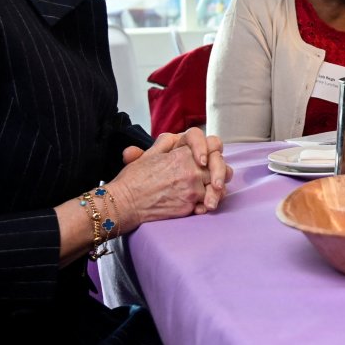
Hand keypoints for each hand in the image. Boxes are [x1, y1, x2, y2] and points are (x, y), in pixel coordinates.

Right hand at [110, 131, 231, 229]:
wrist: (124, 203)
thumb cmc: (134, 179)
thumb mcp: (150, 153)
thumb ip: (167, 142)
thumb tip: (176, 138)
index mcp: (183, 153)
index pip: (213, 145)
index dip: (214, 150)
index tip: (208, 158)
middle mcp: (191, 169)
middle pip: (220, 167)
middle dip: (219, 173)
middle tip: (216, 180)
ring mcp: (192, 188)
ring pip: (217, 188)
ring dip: (215, 191)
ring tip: (211, 194)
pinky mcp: (190, 206)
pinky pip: (207, 204)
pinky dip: (206, 205)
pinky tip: (201, 205)